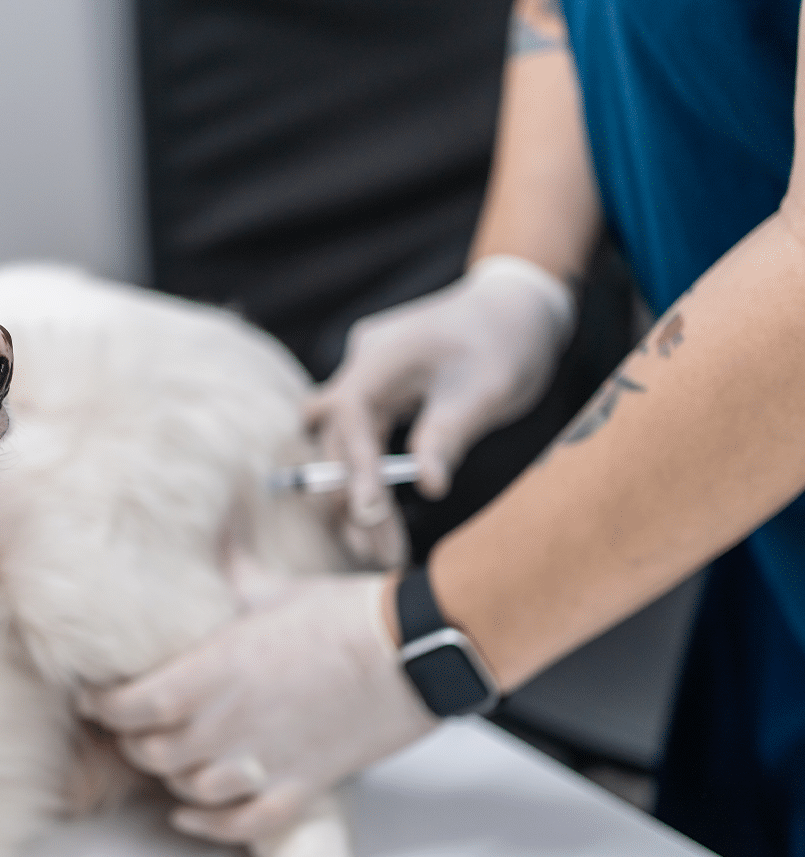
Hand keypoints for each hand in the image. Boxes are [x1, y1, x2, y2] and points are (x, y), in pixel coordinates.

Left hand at [83, 575, 436, 841]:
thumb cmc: (347, 614)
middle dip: (130, 739)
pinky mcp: (299, 788)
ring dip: (168, 776)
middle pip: (149, 751)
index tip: (95, 695)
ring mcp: (262, 762)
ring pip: (186, 788)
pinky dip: (207, 824)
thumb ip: (229, 570)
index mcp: (212, 671)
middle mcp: (227, 723)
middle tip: (126, 725)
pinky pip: (238, 823)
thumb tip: (210, 531)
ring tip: (163, 757)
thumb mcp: (273, 586)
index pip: (128, 706)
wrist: (416, 652)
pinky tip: (188, 813)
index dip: (102, 705)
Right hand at [307, 255, 573, 547]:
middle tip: (380, 553)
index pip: (351, 421)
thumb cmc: (506, 339)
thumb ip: (448, 435)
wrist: (519, 304)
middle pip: (337, 442)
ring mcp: (365, 379)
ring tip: (376, 546)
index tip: (370, 517)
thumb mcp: (486, 390)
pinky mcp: (379, 394)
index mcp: (379, 358)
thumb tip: (428, 487)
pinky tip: (380, 511)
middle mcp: (360, 367)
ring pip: (340, 446)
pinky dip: (365, 475)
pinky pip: (357, 440)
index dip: (357, 472)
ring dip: (352, 494)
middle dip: (353, 500)